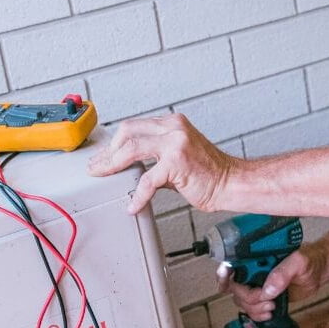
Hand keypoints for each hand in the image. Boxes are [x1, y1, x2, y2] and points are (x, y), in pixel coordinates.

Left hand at [87, 114, 236, 213]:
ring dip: (112, 165)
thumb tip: (130, 165)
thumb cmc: (208, 173)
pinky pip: (148, 180)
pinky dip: (138, 195)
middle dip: (109, 151)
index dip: (115, 142)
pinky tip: (133, 204)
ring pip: (131, 149)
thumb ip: (155, 155)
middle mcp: (174, 128)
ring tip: (103, 177)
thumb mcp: (179, 154)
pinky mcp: (177, 163)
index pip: (134, 126)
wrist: (230, 182)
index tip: (103, 156)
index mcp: (173, 123)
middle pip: (127, 132)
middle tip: (97, 167)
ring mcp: (176, 143)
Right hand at [217, 246, 327, 321]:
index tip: (224, 282)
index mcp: (258, 256)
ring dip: (254, 308)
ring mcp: (258, 284)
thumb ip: (283, 273)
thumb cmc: (310, 259)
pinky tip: (270, 313)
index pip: (233, 263)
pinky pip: (252, 309)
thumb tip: (267, 289)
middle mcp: (254, 269)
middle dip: (249, 297)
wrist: (320, 271)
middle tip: (268, 299)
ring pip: (242, 301)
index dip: (224, 274)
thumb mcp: (299, 262)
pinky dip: (258, 314)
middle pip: (236, 288)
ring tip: (272, 306)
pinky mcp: (265, 297)